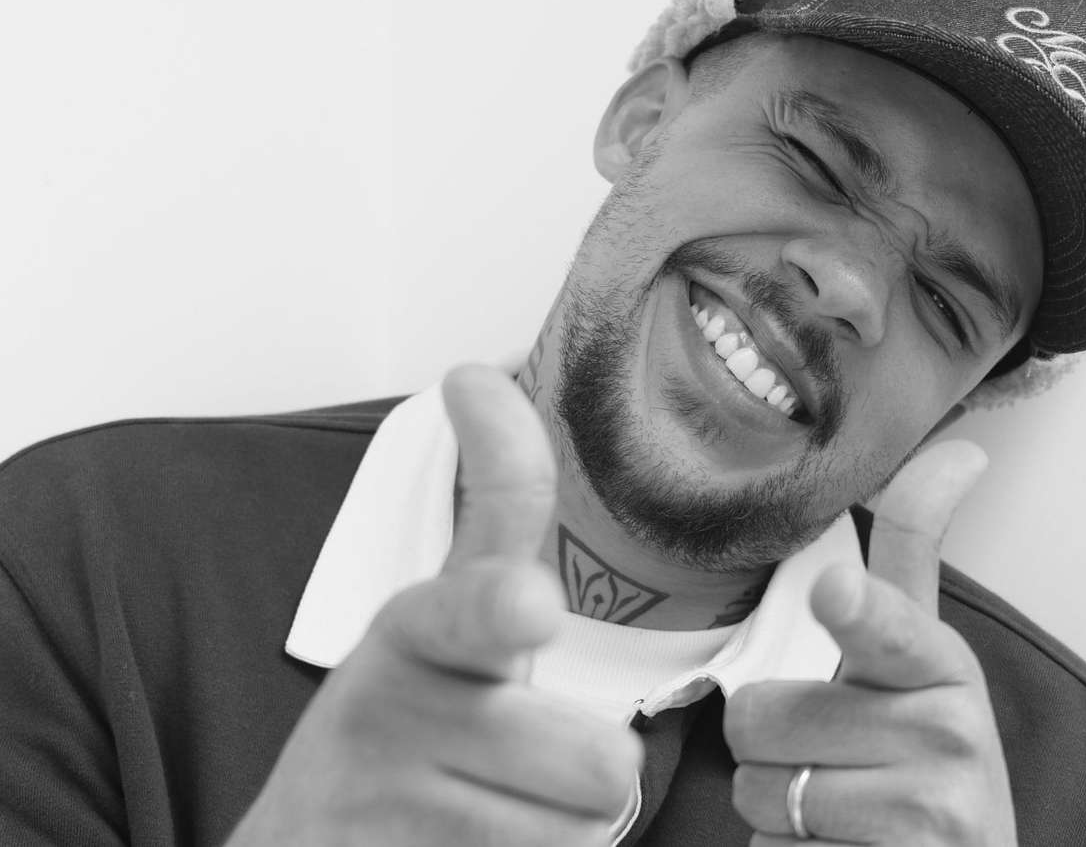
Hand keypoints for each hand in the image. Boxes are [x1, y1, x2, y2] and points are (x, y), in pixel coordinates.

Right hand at [226, 365, 641, 845]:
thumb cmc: (395, 725)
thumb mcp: (435, 610)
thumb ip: (493, 506)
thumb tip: (479, 374)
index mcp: (414, 635)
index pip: (468, 609)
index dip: (499, 612)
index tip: (523, 606)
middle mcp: (401, 718)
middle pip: (602, 763)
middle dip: (580, 772)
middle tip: (513, 763)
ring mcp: (399, 816)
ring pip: (587, 833)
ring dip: (553, 828)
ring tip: (480, 808)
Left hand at [725, 440, 1016, 845]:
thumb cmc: (925, 753)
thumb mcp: (921, 653)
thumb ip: (912, 556)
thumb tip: (957, 450)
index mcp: (941, 663)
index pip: (889, 628)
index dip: (856, 614)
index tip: (837, 595)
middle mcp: (947, 734)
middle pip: (758, 718)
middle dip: (771, 747)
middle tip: (832, 760)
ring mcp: (930, 814)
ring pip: (756, 791)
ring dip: (775, 807)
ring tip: (840, 806)